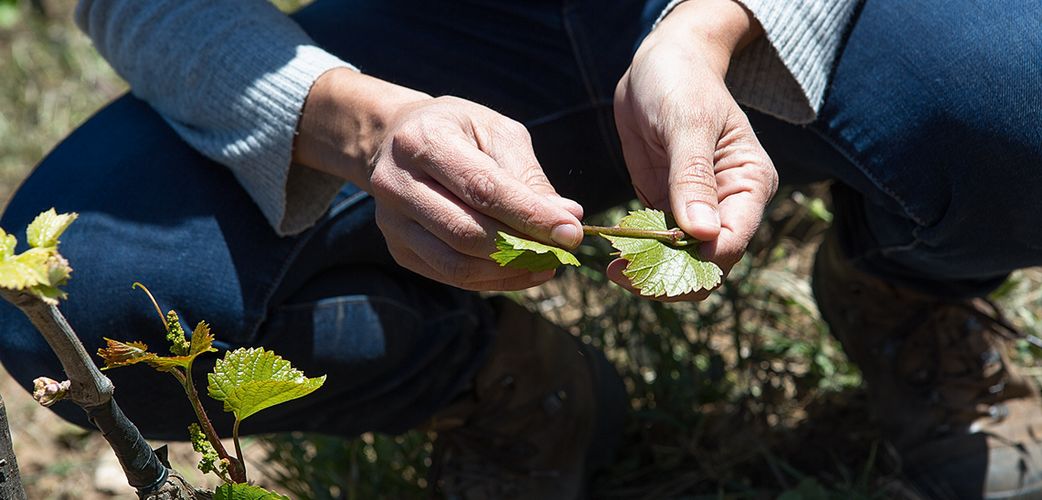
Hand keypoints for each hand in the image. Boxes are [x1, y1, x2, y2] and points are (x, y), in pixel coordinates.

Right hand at [294, 70, 582, 290]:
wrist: (396, 139)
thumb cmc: (459, 132)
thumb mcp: (496, 133)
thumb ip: (528, 176)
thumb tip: (567, 217)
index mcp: (423, 141)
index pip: (482, 189)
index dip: (529, 215)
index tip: (572, 232)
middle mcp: (396, 183)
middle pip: (466, 232)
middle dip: (523, 247)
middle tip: (564, 250)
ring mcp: (392, 222)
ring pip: (457, 264)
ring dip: (511, 271)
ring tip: (549, 263)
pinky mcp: (398, 249)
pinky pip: (451, 276)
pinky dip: (493, 280)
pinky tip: (523, 270)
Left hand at [611, 0, 776, 300]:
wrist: (661, 63)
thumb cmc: (681, 82)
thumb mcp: (685, 123)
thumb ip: (692, 176)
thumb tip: (702, 233)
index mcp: (750, 184)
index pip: (732, 242)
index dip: (695, 263)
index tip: (651, 265)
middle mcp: (730, 203)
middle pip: (709, 262)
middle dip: (670, 275)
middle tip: (622, 273)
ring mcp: (698, 208)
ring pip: (682, 261)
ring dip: (650, 270)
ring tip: (613, 268)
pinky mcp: (668, 207)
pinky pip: (657, 244)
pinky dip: (638, 254)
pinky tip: (614, 255)